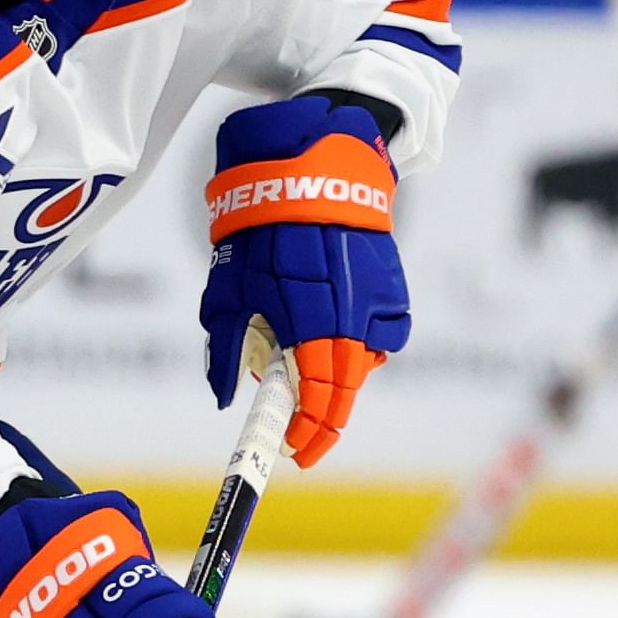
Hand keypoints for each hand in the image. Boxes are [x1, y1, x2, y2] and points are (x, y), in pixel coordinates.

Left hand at [201, 97, 408, 467]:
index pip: (315, 397)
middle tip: (304, 438)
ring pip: (365, 363)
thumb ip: (227, 344)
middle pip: (345, 390)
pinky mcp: (393, 286)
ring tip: (313, 374)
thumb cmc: (261, 224)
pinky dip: (362, 343)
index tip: (294, 453)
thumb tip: (225, 394)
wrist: (314, 164)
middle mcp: (349, 316)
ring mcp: (377, 301)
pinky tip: (339, 334)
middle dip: (324, 421)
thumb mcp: (228, 285)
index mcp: (308, 319)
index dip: (307, 432)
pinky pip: (382, 332)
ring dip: (340, 379)